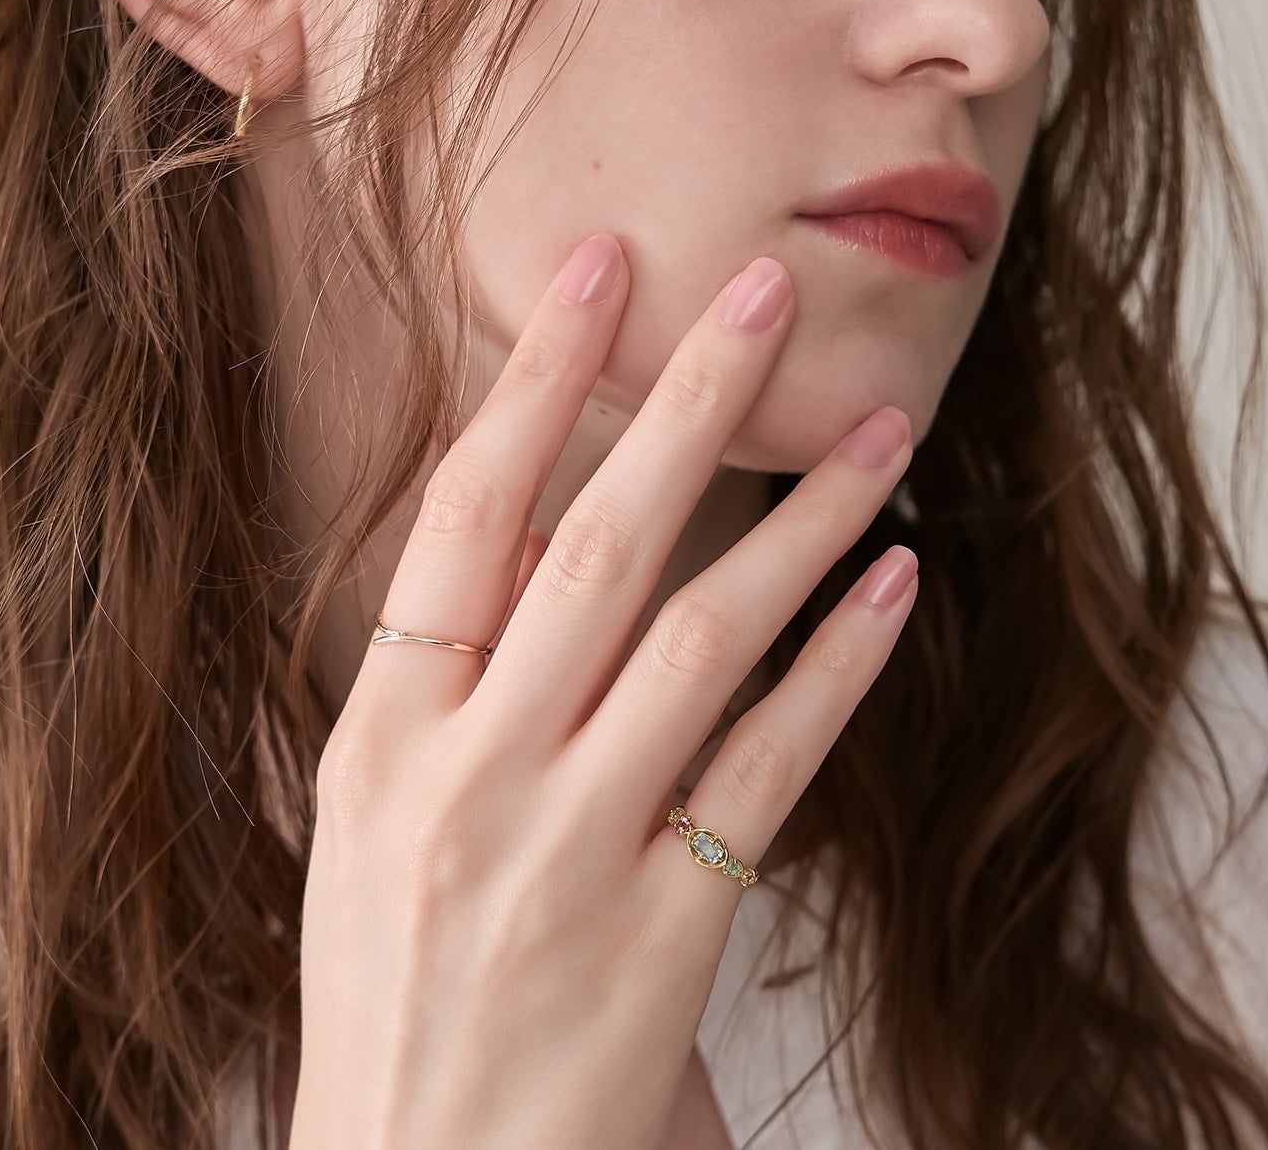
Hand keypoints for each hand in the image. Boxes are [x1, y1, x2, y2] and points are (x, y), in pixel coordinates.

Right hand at [289, 232, 919, 1148]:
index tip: (597, 274)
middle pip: (594, 544)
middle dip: (685, 401)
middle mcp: (472, 775)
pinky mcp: (667, 927)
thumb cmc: (394, 993)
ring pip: (704, 633)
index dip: (532, 381)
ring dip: (804, 517)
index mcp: (381, 737)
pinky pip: (771, 761)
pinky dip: (841, 659)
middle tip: (761, 290)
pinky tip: (894, 579)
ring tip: (881, 425)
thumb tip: (542, 532)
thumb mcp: (374, 826)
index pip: (463, 514)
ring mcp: (569, 851)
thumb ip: (452, 683)